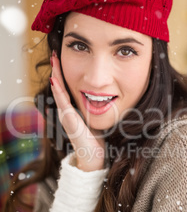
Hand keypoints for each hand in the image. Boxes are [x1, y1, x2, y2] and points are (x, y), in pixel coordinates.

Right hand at [50, 51, 104, 171]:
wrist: (94, 158)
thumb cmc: (96, 140)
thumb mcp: (96, 119)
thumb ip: (97, 109)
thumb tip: (108, 97)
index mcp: (73, 110)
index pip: (67, 87)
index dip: (65, 73)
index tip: (64, 58)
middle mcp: (67, 111)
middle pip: (60, 86)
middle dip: (58, 70)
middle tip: (56, 53)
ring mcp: (66, 116)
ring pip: (59, 91)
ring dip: (56, 75)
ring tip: (54, 60)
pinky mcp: (69, 121)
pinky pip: (62, 102)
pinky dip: (58, 91)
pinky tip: (55, 80)